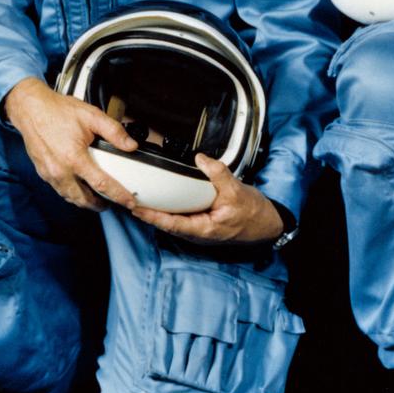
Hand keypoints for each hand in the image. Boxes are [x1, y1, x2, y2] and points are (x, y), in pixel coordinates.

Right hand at [2, 77, 139, 211]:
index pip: (102, 184)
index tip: (129, 202)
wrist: (30, 108)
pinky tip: (77, 187)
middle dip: (100, 205)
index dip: (118, 195)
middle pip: (84, 200)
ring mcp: (50, 174)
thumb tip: (130, 145)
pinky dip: (71, 193)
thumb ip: (113, 131)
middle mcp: (61, 171)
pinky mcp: (43, 172)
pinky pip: (60, 190)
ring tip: (96, 197)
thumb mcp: (90, 115)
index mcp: (75, 158)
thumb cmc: (57, 110)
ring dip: (85, 201)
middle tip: (112, 202)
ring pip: (70, 197)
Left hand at [130, 154, 283, 242]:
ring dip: (154, 211)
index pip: (172, 224)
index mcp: (204, 229)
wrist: (267, 224)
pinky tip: (158, 198)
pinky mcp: (201, 222)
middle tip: (126, 198)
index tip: (135, 207)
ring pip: (172, 221)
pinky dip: (167, 208)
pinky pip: (180, 216)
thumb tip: (200, 159)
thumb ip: (217, 174)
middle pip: (166, 223)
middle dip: (147, 213)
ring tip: (136, 197)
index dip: (152, 216)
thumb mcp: (237, 191)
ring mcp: (199, 229)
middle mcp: (198, 233)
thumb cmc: (253, 213)